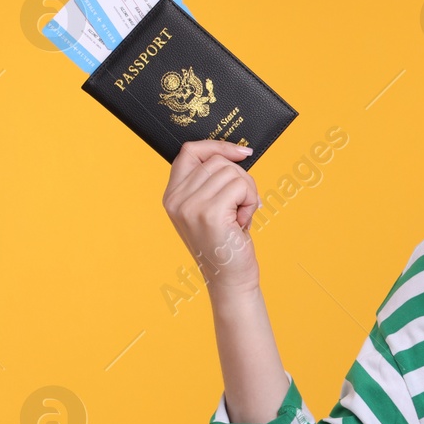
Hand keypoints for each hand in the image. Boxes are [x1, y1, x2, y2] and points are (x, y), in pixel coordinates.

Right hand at [162, 140, 262, 299]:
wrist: (229, 278)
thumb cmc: (225, 243)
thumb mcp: (210, 208)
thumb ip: (211, 182)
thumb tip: (236, 152)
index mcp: (172, 195)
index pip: (190, 151)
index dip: (217, 145)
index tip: (242, 153)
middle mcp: (176, 199)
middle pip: (217, 161)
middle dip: (241, 179)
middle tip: (242, 206)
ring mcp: (190, 206)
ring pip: (231, 172)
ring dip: (247, 193)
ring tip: (240, 217)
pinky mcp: (209, 213)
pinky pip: (241, 186)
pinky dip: (250, 201)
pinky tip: (243, 223)